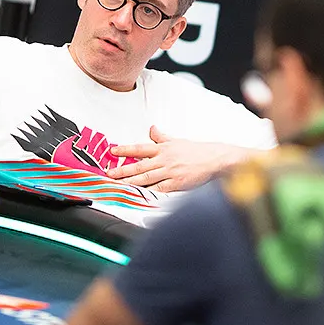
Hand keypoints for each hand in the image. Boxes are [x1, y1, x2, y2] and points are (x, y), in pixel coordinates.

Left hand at [106, 126, 250, 192]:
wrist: (215, 160)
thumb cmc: (197, 151)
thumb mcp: (177, 141)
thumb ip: (162, 137)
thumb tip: (151, 129)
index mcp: (164, 148)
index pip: (140, 148)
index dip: (125, 150)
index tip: (112, 151)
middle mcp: (165, 159)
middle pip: (139, 165)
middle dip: (122, 170)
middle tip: (108, 173)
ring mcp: (170, 172)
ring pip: (146, 178)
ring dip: (130, 182)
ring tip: (117, 185)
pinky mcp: (177, 184)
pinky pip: (159, 190)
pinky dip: (148, 193)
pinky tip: (137, 196)